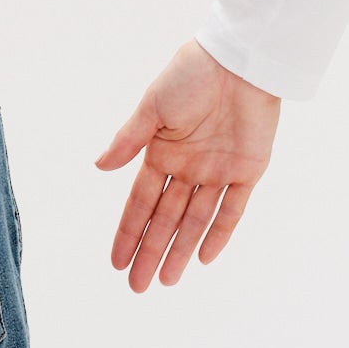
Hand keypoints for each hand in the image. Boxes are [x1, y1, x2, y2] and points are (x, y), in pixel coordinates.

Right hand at [93, 40, 279, 289]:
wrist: (239, 60)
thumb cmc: (190, 74)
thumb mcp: (153, 107)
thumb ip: (129, 140)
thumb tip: (99, 167)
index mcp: (161, 151)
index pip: (141, 202)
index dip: (128, 231)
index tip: (116, 260)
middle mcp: (188, 167)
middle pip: (165, 219)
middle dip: (150, 251)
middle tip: (136, 286)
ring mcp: (218, 171)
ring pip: (196, 221)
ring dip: (180, 250)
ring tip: (166, 281)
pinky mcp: (249, 171)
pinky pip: (233, 210)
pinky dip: (219, 234)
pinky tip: (204, 259)